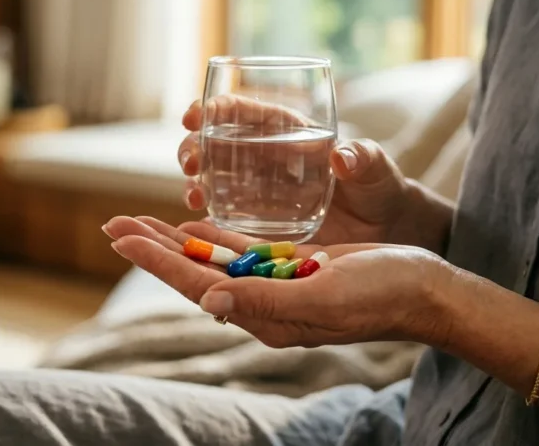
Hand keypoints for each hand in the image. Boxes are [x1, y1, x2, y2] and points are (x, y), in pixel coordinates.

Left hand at [102, 215, 450, 348]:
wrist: (426, 289)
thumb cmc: (381, 295)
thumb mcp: (323, 296)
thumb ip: (266, 300)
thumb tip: (210, 300)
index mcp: (266, 316)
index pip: (197, 285)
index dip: (155, 261)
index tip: (119, 236)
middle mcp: (263, 303)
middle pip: (195, 271)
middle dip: (152, 247)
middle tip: (112, 223)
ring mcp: (276, 284)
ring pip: (212, 259)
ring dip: (174, 239)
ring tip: (138, 221)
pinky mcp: (292, 267)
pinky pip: (242, 250)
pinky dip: (213, 237)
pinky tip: (190, 226)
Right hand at [178, 97, 415, 245]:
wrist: (382, 230)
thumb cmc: (379, 188)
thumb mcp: (376, 169)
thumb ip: (364, 159)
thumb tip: (342, 157)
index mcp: (288, 131)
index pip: (244, 112)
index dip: (216, 108)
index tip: (196, 115)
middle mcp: (265, 156)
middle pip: (217, 141)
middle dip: (194, 145)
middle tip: (189, 161)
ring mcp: (257, 187)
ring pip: (212, 174)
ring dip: (194, 178)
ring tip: (194, 193)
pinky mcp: (256, 217)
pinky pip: (222, 208)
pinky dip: (205, 208)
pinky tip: (199, 213)